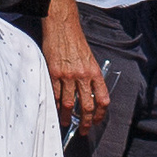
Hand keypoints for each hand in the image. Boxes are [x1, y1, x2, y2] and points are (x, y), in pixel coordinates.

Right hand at [42, 2, 108, 133]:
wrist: (62, 27)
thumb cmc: (75, 41)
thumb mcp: (89, 58)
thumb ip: (90, 76)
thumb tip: (89, 93)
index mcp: (94, 72)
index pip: (102, 99)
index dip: (100, 114)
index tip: (96, 120)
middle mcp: (83, 76)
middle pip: (86, 106)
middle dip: (85, 121)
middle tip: (83, 129)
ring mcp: (68, 76)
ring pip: (68, 103)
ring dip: (66, 116)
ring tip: (65, 122)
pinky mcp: (54, 73)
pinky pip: (55, 94)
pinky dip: (55, 104)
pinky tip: (55, 110)